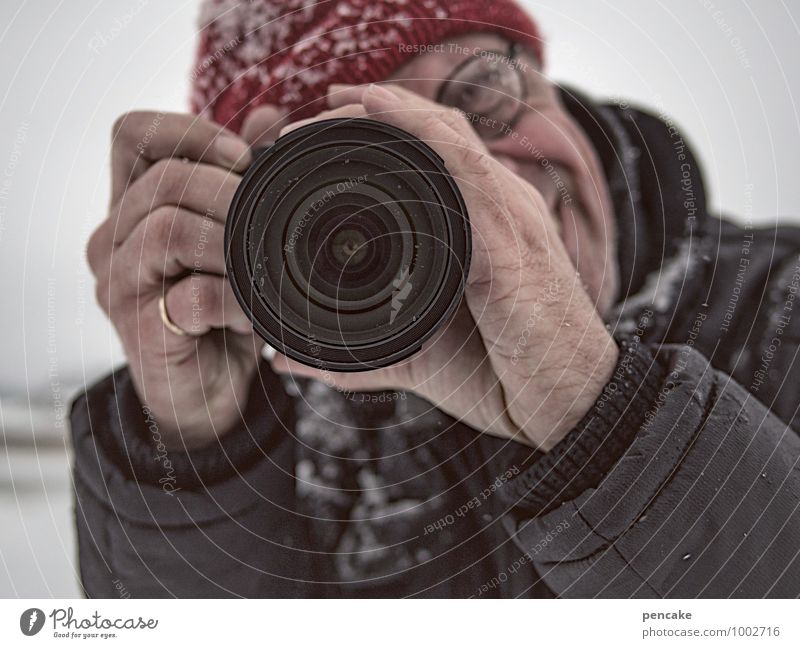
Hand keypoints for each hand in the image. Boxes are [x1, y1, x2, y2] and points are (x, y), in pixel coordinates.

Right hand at [88, 108, 286, 448]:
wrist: (202, 389)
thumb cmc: (216, 308)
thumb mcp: (230, 237)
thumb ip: (240, 179)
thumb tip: (267, 119)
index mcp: (133, 205)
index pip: (133, 135)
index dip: (187, 131)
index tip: (240, 156)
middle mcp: (114, 238)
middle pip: (162, 180)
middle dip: (227, 193)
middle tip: (263, 221)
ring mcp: (120, 284)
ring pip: (168, 227)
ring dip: (229, 242)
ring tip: (256, 267)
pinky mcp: (139, 327)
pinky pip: (187, 295)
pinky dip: (232, 298)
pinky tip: (250, 313)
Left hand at [270, 84, 618, 450]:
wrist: (568, 407)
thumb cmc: (504, 375)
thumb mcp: (417, 356)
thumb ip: (354, 357)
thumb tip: (287, 358)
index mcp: (485, 226)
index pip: (437, 155)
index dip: (390, 129)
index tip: (330, 124)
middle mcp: (502, 209)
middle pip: (437, 133)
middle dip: (376, 112)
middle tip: (318, 110)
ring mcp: (511, 220)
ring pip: (447, 140)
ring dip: (388, 116)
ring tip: (335, 106)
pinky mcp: (512, 245)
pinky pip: (466, 173)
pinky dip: (422, 135)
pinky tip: (379, 110)